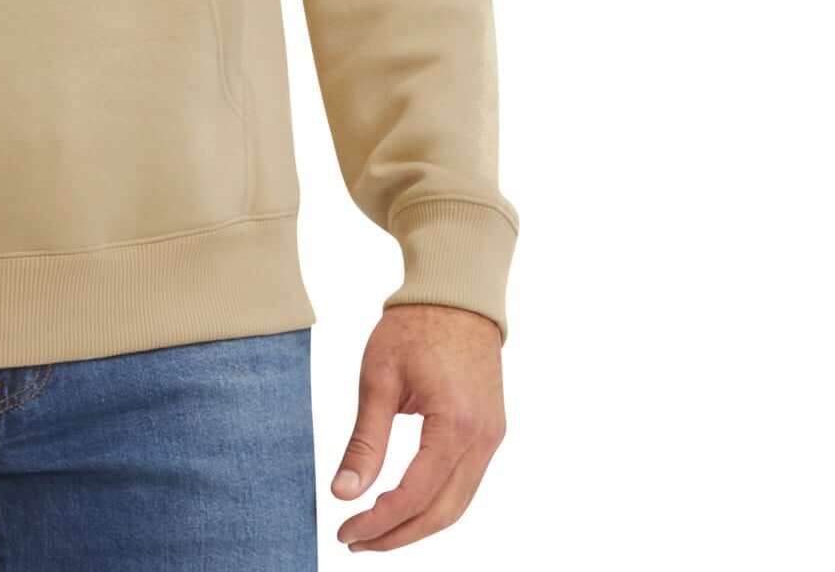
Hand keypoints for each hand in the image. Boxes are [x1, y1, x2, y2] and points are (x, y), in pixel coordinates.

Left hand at [330, 303, 506, 551]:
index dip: (379, 520)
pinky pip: (465, 484)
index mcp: (455, 425)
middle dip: (398, 535)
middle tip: (355, 540)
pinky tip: (404, 504)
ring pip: (457, 504)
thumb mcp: (378, 379)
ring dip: (417, 524)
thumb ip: (365, 441)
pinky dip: (435, 503)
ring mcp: (492, 438)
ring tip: (374, 530)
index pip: (416, 494)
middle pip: (443, 513)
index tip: (345, 530)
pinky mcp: (490, 433)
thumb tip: (343, 493)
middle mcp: (482, 440)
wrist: (456, 295)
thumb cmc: (413, 328)